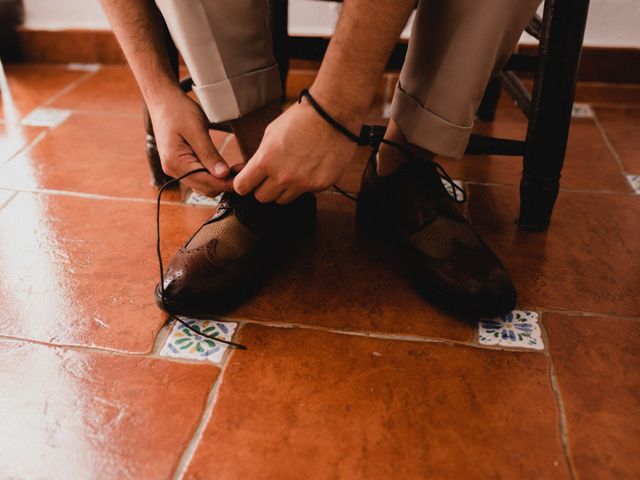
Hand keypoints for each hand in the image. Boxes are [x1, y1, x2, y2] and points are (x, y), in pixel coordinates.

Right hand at [149, 90, 235, 195]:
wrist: (163, 101)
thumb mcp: (197, 130)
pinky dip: (213, 176)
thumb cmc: (178, 110)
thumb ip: (209, 154)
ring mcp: (176, 169)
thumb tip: (223, 175)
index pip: (205, 182)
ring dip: (220, 181)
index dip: (226, 182)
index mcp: (175, 163)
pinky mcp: (181, 165)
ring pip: (203, 186)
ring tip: (237, 169)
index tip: (244, 177)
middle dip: (225, 183)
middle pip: (205, 188)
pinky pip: (199, 177)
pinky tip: (224, 168)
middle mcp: (173, 170)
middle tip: (244, 171)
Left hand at [233, 98, 359, 203]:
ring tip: (292, 171)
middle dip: (263, 187)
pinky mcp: (320, 185)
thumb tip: (251, 171)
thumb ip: (261, 156)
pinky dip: (305, 184)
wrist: (333, 114)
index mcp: (266, 160)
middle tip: (271, 176)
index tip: (248, 181)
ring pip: (283, 200)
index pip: (242, 187)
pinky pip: (305, 192)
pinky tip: (310, 167)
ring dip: (283, 189)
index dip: (243, 184)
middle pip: (262, 198)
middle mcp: (283, 176)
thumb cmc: (301, 118)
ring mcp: (303, 183)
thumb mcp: (271, 133)